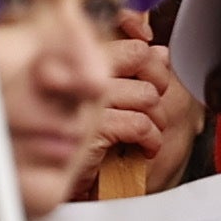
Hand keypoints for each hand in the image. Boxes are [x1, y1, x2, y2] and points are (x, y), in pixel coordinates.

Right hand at [89, 35, 197, 192]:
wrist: (60, 177)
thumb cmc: (83, 137)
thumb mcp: (109, 99)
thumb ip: (133, 71)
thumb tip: (161, 53)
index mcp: (84, 62)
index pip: (129, 43)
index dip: (150, 51)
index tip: (157, 61)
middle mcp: (83, 74)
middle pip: (138, 55)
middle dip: (158, 79)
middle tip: (155, 101)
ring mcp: (87, 98)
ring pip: (146, 94)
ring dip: (157, 118)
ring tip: (149, 131)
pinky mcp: (94, 127)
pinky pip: (139, 124)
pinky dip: (152, 139)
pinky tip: (145, 147)